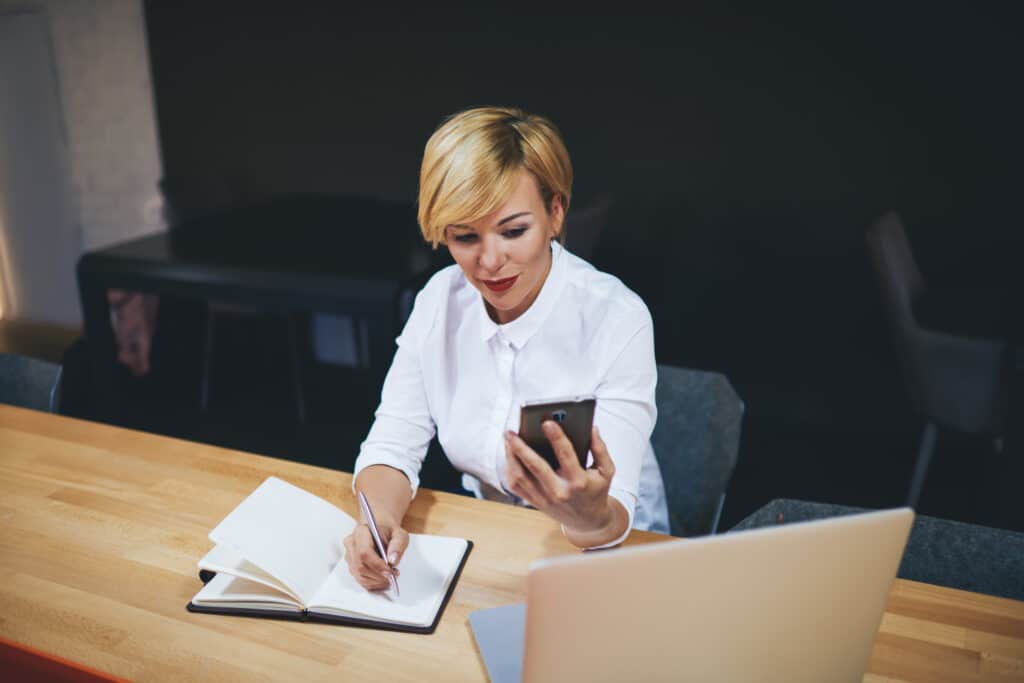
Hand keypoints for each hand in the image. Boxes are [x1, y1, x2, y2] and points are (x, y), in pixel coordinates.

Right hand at [342, 517, 408, 591]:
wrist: (381, 532)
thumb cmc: (389, 532)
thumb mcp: (400, 534)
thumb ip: (398, 545)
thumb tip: (392, 561)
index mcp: (361, 532)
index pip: (364, 552)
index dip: (377, 565)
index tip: (390, 572)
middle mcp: (351, 544)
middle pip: (361, 566)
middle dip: (379, 575)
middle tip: (394, 575)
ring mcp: (349, 557)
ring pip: (360, 576)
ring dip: (378, 581)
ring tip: (391, 576)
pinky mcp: (352, 567)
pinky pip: (361, 581)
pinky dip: (374, 584)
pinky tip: (384, 580)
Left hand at [504, 423, 619, 540]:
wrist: (588, 522)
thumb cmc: (596, 491)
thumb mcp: (606, 471)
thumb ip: (600, 449)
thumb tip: (592, 428)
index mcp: (578, 482)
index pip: (566, 455)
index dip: (557, 437)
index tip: (547, 422)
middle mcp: (559, 491)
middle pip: (536, 466)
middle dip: (521, 447)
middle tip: (511, 432)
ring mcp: (545, 498)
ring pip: (520, 476)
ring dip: (511, 457)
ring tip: (508, 440)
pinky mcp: (535, 502)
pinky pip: (516, 486)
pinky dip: (509, 470)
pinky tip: (509, 456)